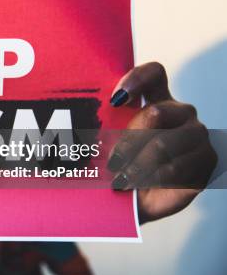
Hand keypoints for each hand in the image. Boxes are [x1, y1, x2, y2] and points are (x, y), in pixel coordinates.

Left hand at [108, 62, 216, 223]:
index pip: (154, 73)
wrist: (134, 201)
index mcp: (156, 98)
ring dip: (136, 165)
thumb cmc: (118, 164)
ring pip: (163, 143)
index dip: (135, 79)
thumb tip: (69, 107)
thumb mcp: (106, 139)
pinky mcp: (206, 161)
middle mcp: (181, 112)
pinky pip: (177, 168)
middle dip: (128, 140)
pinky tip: (139, 185)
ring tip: (120, 179)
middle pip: (155, 112)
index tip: (113, 100)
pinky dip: (152, 179)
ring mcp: (197, 135)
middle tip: (112, 160)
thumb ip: (101, 120)